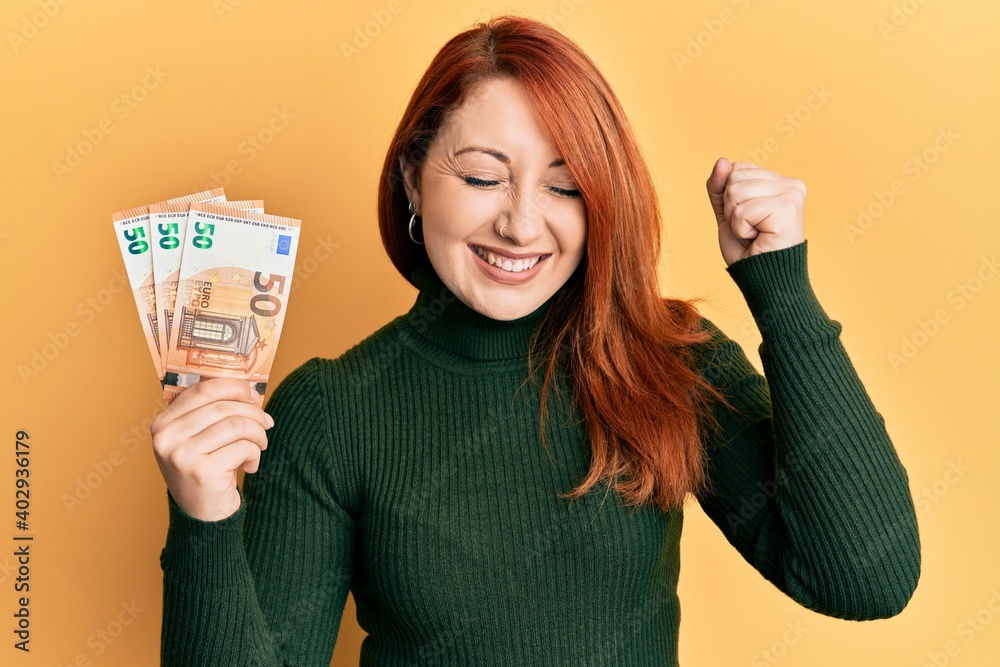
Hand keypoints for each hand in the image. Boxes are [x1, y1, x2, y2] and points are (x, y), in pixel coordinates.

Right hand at [150, 379, 272, 521]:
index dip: (234, 387)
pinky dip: (254, 454)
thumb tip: (248, 389)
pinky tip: (250, 466)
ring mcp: (182, 455)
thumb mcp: (197, 440)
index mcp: (163, 424)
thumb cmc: (205, 471)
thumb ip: (210, 413)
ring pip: (237, 425)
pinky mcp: (202, 472)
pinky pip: (243, 448)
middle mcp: (166, 438)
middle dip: (253, 413)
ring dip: (258, 434)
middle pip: (224, 406)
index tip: (253, 395)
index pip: (203, 390)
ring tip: (260, 445)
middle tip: (267, 423)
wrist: (202, 517)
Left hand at [706, 157, 806, 267]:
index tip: (749, 218)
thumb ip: (720, 186)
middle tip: (752, 228)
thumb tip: (722, 161)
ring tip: (755, 233)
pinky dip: (741, 229)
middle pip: (734, 179)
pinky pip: (742, 211)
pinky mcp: (787, 209)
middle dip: (732, 209)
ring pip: (736, 193)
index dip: (730, 198)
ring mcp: (792, 195)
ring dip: (736, 220)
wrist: (764, 278)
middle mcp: (792, 184)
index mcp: (781, 181)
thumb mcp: (727, 211)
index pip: (737, 169)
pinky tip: (758, 238)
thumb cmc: (749, 248)